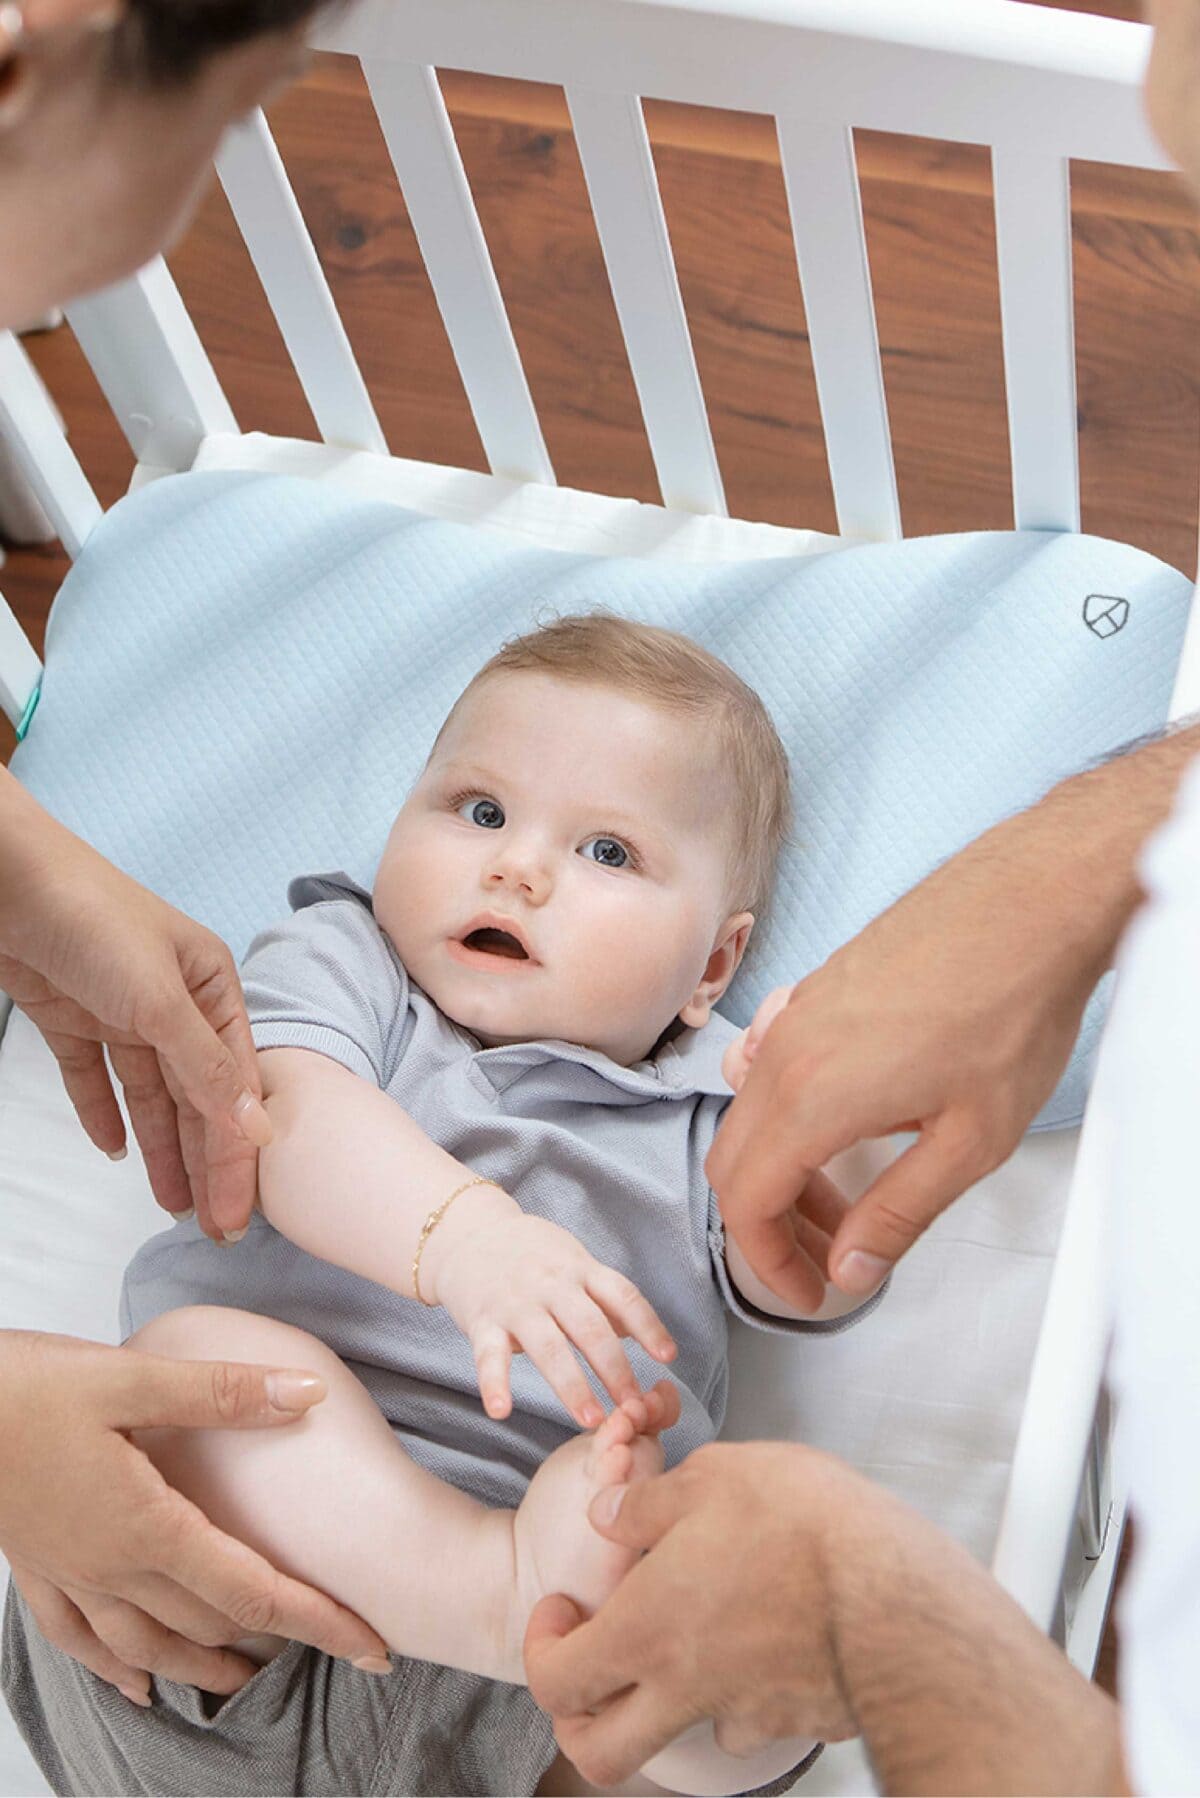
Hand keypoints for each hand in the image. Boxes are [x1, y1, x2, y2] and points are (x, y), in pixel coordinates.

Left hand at [0, 777, 270, 1237]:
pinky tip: (113, 1150)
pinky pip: (94, 1076)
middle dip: (204, 1159)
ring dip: (160, 1146)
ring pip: (149, 1094)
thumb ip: (205, 1068)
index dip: (236, 1151)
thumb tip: (256, 1129)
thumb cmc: (93, 918)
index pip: (233, 1084)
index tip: (237, 1210)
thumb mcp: (159, 999)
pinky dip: (103, 1111)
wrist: (7, 876)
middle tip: (211, 1226)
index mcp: (212, 986)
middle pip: (195, 1095)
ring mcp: (122, 1009)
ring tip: (171, 1204)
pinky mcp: (72, 1015)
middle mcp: (175, 1000)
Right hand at [0, 1331, 389, 1701]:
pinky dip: (115, 1668)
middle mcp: (110, 1566)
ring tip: (247, 1681)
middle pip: (208, 1625)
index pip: (252, 1590)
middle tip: (332, 1648)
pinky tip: (135, 1684)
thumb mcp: (132, 1378)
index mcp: (146, 1527)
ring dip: (202, 1666)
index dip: (318, 1621)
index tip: (373, 1645)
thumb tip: (308, 1394)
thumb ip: (223, 1391)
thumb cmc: (28, 1387)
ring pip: (146, 1646)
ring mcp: (69, 1572)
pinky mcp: (35, 1563)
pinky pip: (79, 1640)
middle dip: (275, 1644)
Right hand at [422, 1187, 677, 1427]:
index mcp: (581, 1270)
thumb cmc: (532, 1256)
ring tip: (593, 1421)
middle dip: (615, 1370)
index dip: (648, 1326)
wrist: (469, 1235)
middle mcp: (552, 1284)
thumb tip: (649, 1337)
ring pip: (549, 1347)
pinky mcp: (482, 1321)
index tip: (668, 1357)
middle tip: (634, 1407)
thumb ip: (606, 1299)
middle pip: (590, 1327)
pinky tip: (501, 1411)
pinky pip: (489, 1356)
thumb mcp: (574, 1264)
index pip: (623, 1296)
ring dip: (572, 1386)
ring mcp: (516, 1303)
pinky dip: (494, 1384)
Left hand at [524, 1441, 872, 1784]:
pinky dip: (748, 1685)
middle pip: (602, 1751)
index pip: (556, 1682)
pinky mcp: (801, 1720)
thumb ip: (647, 1502)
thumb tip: (607, 1512)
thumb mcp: (714, 1477)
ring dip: (678, 1691)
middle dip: (583, 1719)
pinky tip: (769, 1631)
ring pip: (686, 1730)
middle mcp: (687, 1689)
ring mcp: (747, 1714)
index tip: (562, 1610)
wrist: (904, 1594)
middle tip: (597, 1666)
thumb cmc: (806, 1526)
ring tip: (705, 1625)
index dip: (543, 1648)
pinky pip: (756, 1715)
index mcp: (648, 1631)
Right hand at [707, 809, 1105, 1308]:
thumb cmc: (1008, 1004)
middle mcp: (784, 1052)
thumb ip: (899, 1213)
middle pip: (733, 1161)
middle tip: (831, 1254)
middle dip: (773, 1223)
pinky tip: (849, 1112)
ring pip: (751, 1111)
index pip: (745, 1202)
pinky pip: (770, 1062)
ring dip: (783, 1166)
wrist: (1027, 905)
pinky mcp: (815, 989)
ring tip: (848, 1191)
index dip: (768, 1262)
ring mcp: (795, 1014)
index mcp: (810, 1098)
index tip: (808, 1289)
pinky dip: (790, 1110)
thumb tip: (852, 1266)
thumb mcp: (969, 1140)